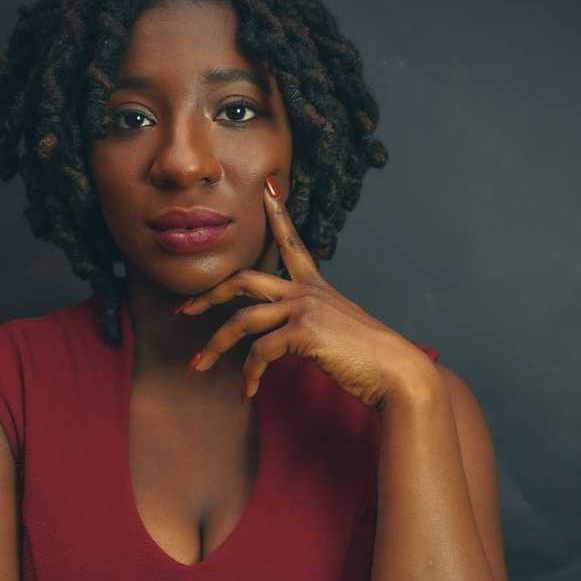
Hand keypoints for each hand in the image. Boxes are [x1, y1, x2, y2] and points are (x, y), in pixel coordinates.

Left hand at [180, 176, 439, 408]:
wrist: (397, 373)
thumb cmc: (370, 359)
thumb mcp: (339, 330)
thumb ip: (311, 323)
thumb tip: (287, 336)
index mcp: (316, 286)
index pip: (291, 242)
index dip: (277, 215)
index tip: (266, 189)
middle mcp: (307, 290)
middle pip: (243, 280)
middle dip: (208, 295)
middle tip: (184, 311)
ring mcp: (304, 308)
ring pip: (241, 321)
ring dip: (214, 347)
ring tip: (197, 367)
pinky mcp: (303, 332)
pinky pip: (259, 353)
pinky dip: (248, 374)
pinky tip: (248, 391)